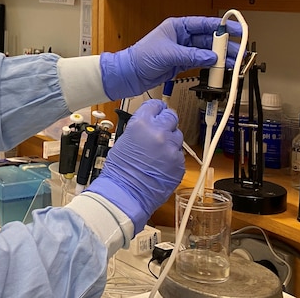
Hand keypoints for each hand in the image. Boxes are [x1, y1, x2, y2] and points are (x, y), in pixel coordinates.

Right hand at [86, 100, 183, 232]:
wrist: (126, 193)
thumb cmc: (119, 170)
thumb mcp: (124, 140)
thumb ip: (140, 128)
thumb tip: (149, 123)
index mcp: (142, 124)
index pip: (155, 106)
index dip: (156, 108)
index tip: (157, 109)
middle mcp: (160, 133)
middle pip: (171, 117)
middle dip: (166, 121)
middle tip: (161, 128)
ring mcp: (172, 149)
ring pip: (178, 135)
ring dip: (170, 139)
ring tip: (158, 150)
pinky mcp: (179, 163)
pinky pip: (179, 154)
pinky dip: (172, 156)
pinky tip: (161, 163)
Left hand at [100, 16, 240, 99]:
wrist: (130, 74)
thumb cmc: (141, 57)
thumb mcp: (168, 54)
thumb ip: (192, 55)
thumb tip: (212, 57)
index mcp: (177, 26)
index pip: (204, 23)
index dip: (222, 26)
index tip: (237, 30)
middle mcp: (182, 37)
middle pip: (208, 39)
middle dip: (224, 45)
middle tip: (240, 51)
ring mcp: (183, 50)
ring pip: (206, 52)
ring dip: (220, 57)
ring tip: (234, 62)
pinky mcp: (182, 64)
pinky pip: (201, 63)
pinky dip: (211, 66)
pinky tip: (220, 69)